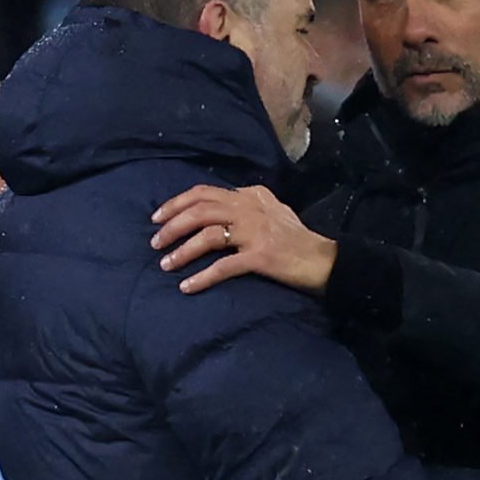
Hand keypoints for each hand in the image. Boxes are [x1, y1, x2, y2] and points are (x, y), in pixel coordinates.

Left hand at [151, 184, 338, 295]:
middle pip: (200, 211)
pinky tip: (187, 286)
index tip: (157, 218)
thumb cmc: (297, 239)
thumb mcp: (274, 210)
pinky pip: (223, 267)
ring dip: (182, 251)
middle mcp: (250, 209)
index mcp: (250, 196)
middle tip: (155, 243)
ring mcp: (255, 232)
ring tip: (165, 265)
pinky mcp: (260, 256)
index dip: (176, 204)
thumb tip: (225, 201)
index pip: (205, 192)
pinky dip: (202, 277)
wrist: (324, 260)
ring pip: (208, 235)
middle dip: (172, 226)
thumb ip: (250, 202)